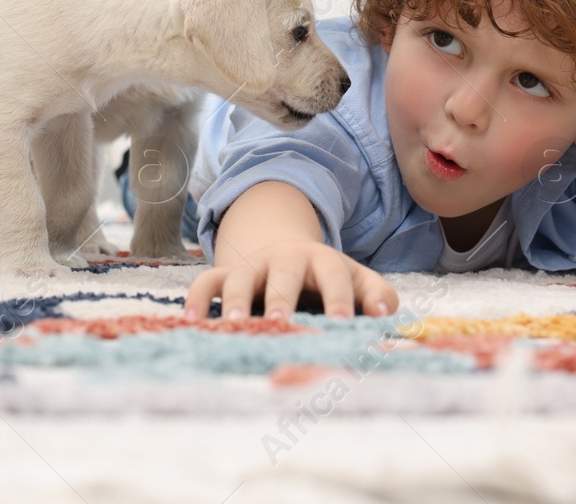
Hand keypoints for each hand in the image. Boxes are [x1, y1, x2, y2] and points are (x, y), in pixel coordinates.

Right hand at [184, 239, 397, 320]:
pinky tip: (191, 322)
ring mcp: (252, 266)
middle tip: (283, 322)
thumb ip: (377, 295)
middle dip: (282, 297)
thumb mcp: (355, 279)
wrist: (283, 250)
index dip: (338, 298)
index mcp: (322, 260)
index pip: (334, 276)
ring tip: (234, 325)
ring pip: (240, 278)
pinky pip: (206, 283)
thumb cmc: (325, 278)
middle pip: (284, 274)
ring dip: (237, 301)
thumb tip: (384, 315)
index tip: (341, 323)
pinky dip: (197, 300)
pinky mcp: (225, 275)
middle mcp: (285, 259)